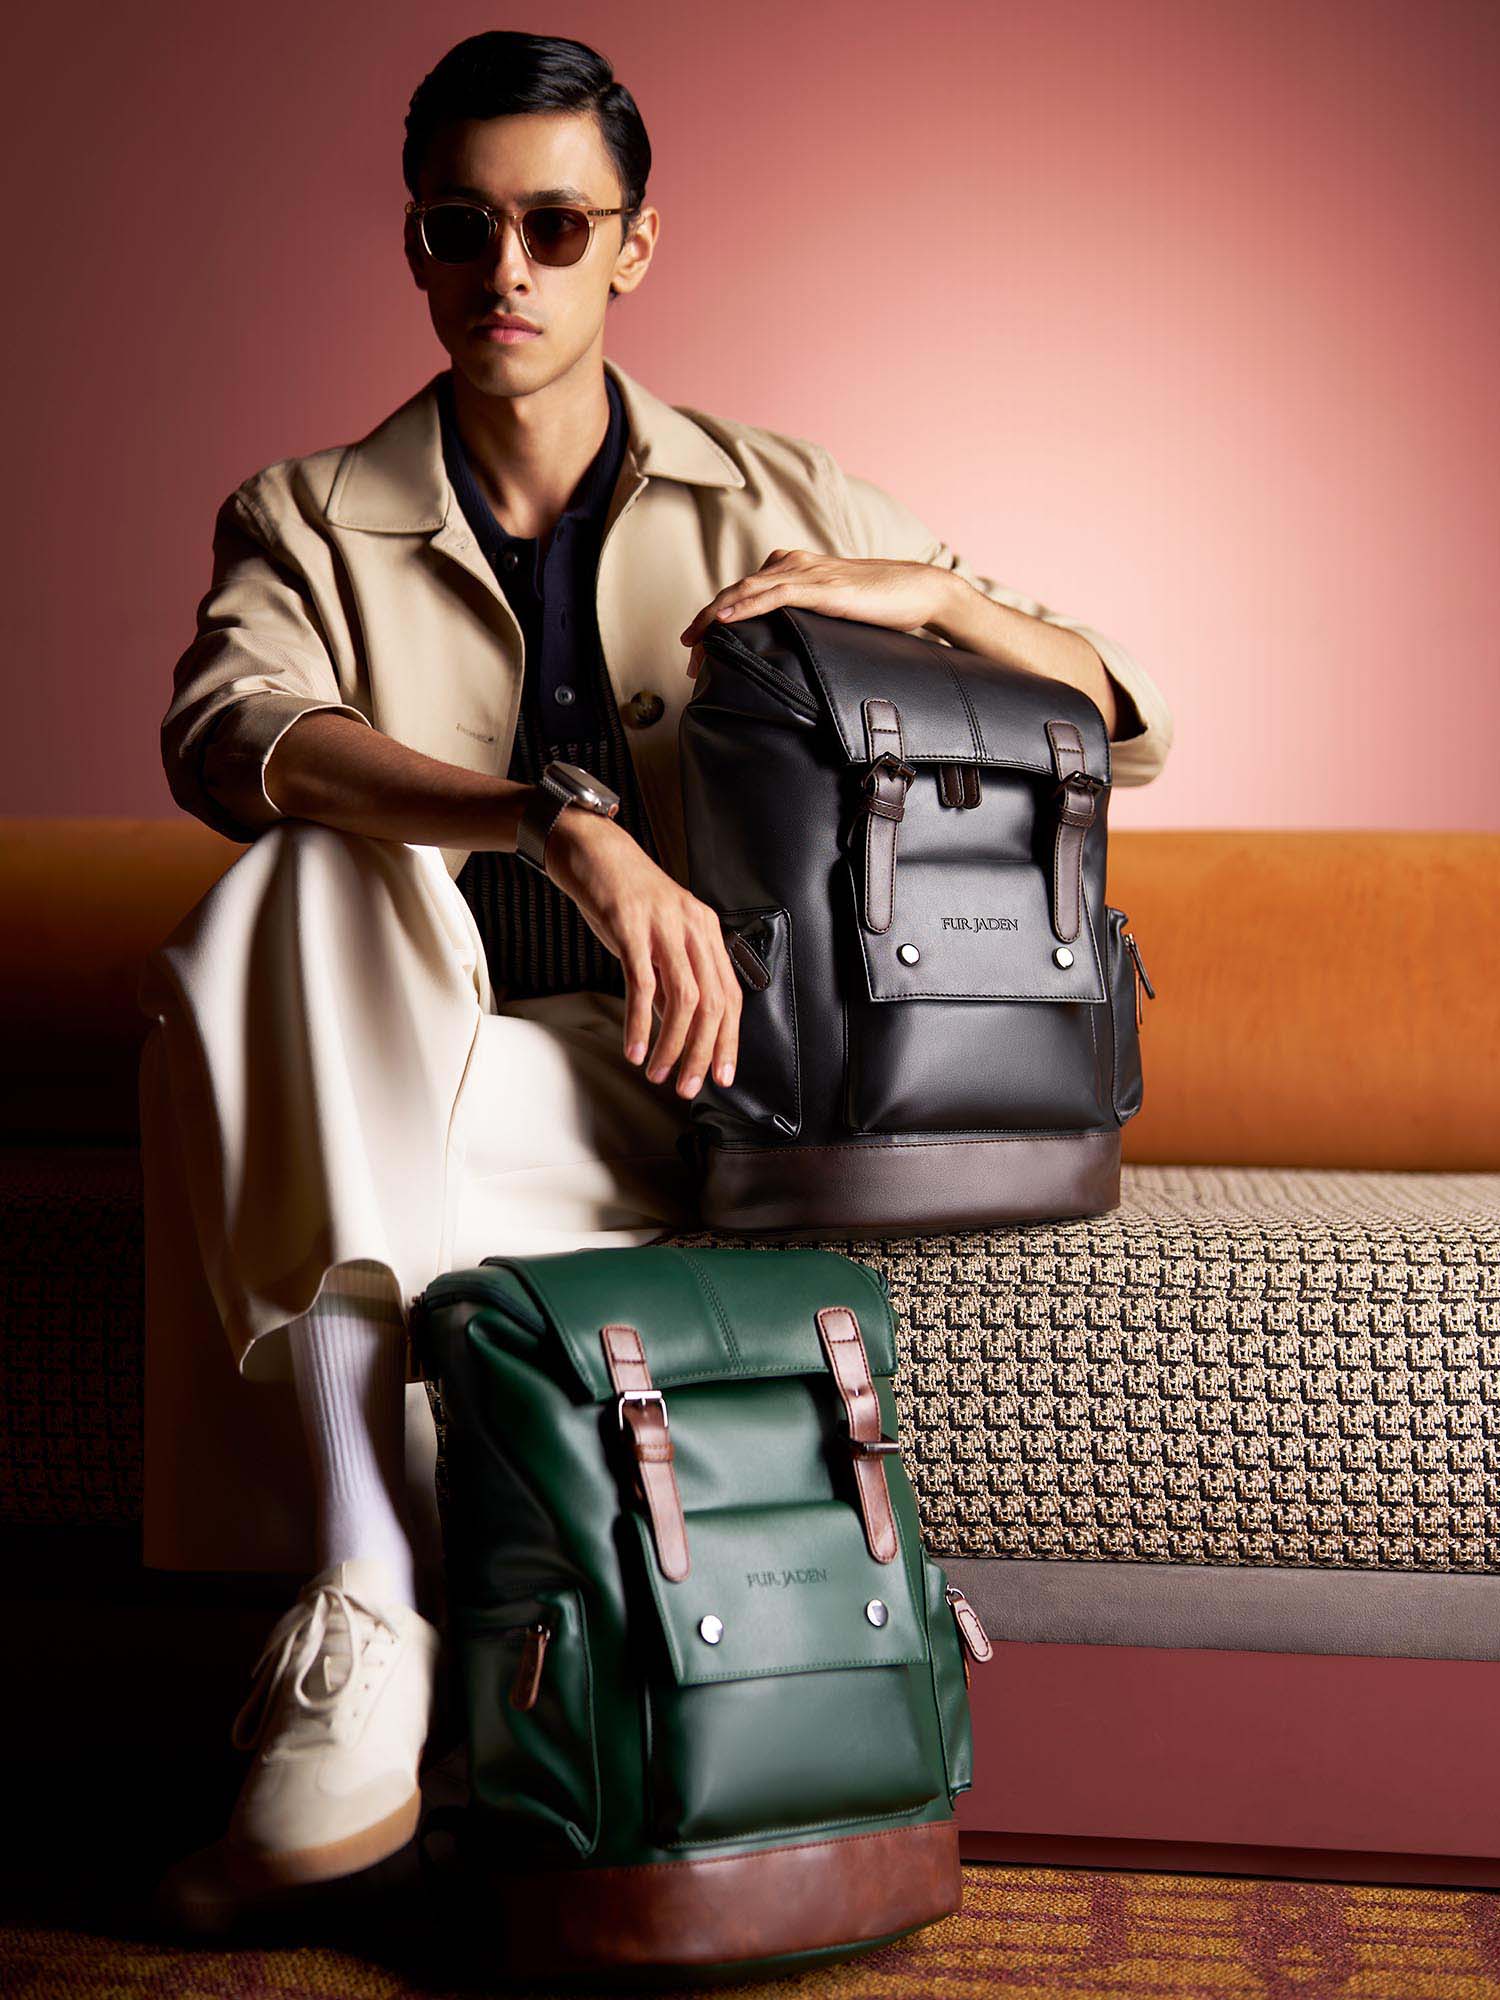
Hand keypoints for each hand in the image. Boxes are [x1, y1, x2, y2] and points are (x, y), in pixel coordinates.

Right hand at [543, 810, 741, 1097]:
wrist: (593, 851)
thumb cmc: (624, 898)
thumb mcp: (658, 937)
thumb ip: (670, 980)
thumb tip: (676, 1029)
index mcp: (707, 931)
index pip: (730, 995)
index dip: (729, 1040)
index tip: (721, 1075)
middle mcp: (694, 927)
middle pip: (713, 1003)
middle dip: (702, 1052)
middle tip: (689, 1087)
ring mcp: (664, 926)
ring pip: (684, 999)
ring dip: (673, 1045)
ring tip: (659, 1074)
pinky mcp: (631, 926)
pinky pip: (642, 984)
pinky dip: (639, 1023)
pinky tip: (634, 1049)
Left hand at [680, 550, 952, 677]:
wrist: (920, 590)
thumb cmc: (882, 603)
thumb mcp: (833, 610)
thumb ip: (807, 619)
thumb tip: (786, 646)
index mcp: (794, 568)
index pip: (744, 591)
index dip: (716, 618)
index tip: (699, 650)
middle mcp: (794, 564)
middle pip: (737, 591)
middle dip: (707, 622)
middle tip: (688, 653)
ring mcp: (808, 573)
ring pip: (747, 590)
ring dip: (715, 616)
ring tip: (693, 639)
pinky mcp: (822, 587)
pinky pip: (773, 594)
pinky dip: (744, 605)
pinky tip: (725, 619)